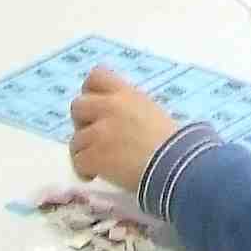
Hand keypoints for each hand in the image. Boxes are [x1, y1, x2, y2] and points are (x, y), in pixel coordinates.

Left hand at [67, 66, 181, 190]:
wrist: (174, 165)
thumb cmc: (172, 141)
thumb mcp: (151, 112)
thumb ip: (129, 108)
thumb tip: (116, 120)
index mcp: (126, 94)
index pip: (96, 75)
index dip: (90, 91)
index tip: (95, 108)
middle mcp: (109, 107)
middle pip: (77, 105)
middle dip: (81, 122)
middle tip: (95, 138)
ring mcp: (100, 132)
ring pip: (76, 139)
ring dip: (84, 151)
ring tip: (98, 163)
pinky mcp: (94, 156)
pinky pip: (78, 161)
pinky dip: (85, 170)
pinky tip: (95, 175)